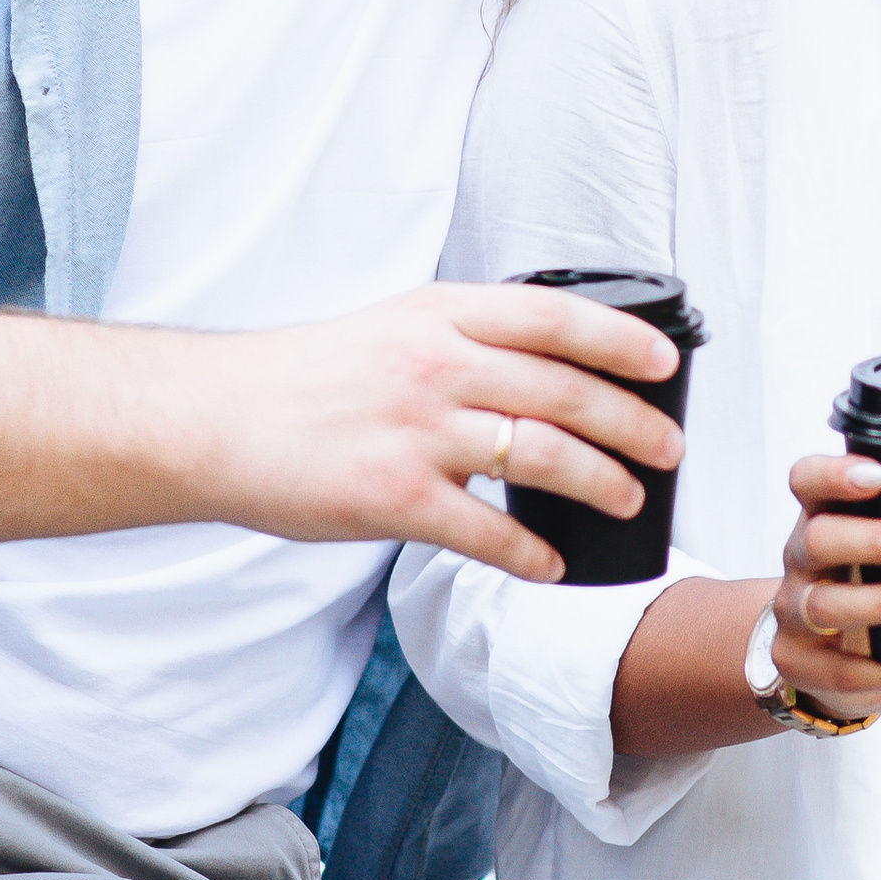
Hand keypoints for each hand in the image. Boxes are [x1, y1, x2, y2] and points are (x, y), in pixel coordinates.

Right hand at [179, 279, 683, 578]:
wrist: (212, 420)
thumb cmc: (304, 378)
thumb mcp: (391, 326)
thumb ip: (463, 337)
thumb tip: (544, 361)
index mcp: (438, 315)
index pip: (554, 317)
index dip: (622, 340)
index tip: (665, 364)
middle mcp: (434, 366)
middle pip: (565, 392)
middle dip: (632, 424)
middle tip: (668, 450)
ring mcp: (416, 433)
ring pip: (542, 457)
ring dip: (601, 484)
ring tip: (628, 500)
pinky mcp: (392, 498)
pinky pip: (487, 532)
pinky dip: (531, 555)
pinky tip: (551, 565)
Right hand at [765, 449, 880, 723]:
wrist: (820, 658)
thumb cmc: (867, 585)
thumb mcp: (874, 547)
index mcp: (820, 518)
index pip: (807, 481)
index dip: (834, 475)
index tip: (880, 475)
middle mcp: (801, 561)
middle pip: (820, 539)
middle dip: (880, 540)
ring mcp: (794, 615)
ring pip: (828, 605)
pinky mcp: (802, 664)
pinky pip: (845, 669)